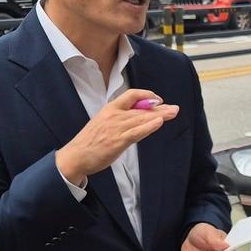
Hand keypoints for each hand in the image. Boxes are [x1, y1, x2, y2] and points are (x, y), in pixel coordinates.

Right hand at [55, 89, 178, 185]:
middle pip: (141, 108)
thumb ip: (119, 118)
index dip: (146, 95)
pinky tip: (159, 122)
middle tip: (174, 108)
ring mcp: (116, 128)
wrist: (76, 156)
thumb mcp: (103, 122)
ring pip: (142, 118)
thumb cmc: (90, 142)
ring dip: (160, 115)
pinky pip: (137, 132)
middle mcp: (114, 115)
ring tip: (173, 113)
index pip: (131, 95)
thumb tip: (137, 116)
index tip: (158, 100)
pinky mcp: (118, 141)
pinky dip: (149, 126)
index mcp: (109, 109)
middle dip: (160, 108)